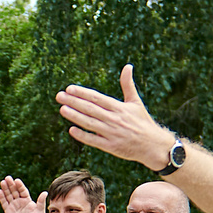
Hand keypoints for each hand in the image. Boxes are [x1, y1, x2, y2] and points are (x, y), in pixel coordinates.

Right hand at [0, 176, 46, 212]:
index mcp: (27, 200)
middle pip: (14, 191)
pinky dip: (1, 197)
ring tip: (2, 182)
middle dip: (11, 184)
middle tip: (8, 177)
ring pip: (8, 195)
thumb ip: (41, 202)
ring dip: (5, 189)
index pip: (23, 190)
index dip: (20, 185)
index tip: (17, 180)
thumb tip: (45, 192)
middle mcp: (19, 201)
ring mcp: (13, 205)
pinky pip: (4, 203)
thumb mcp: (40, 211)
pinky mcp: (8, 211)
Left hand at [56, 66, 172, 167]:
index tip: (69, 88)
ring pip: (90, 123)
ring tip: (62, 109)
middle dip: (74, 102)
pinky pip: (94, 141)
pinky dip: (83, 136)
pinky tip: (71, 130)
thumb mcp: (135, 102)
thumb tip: (128, 66)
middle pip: (90, 109)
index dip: (83, 93)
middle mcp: (115, 119)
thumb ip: (128, 84)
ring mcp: (112, 133)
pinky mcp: (111, 147)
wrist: (153, 146)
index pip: (97, 98)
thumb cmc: (142, 122)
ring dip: (75, 116)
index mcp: (119, 108)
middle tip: (59, 96)